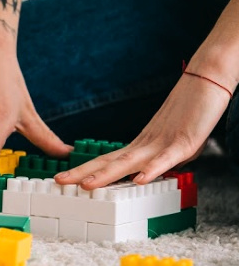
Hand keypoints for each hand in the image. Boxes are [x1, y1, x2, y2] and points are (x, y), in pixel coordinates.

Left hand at [54, 72, 231, 189]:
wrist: (207, 80)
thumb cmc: (190, 111)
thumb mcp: (169, 143)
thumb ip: (157, 159)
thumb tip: (148, 173)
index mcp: (140, 146)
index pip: (106, 161)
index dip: (84, 171)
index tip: (64, 178)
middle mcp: (145, 144)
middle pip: (109, 162)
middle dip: (82, 173)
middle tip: (58, 180)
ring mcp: (162, 143)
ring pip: (129, 162)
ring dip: (107, 174)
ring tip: (86, 184)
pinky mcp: (184, 142)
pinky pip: (166, 159)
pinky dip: (152, 170)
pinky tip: (138, 179)